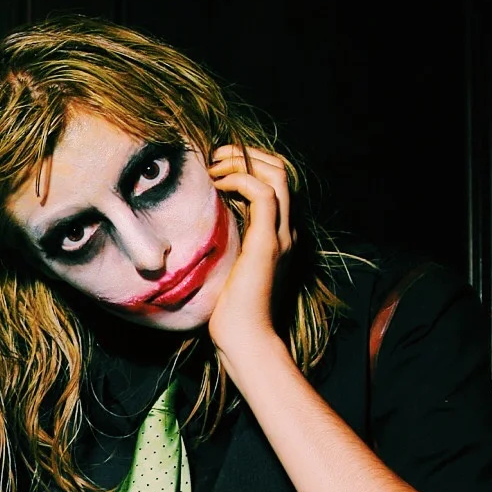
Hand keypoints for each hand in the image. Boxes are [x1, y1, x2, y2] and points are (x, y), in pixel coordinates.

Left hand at [203, 145, 294, 366]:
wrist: (245, 337)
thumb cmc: (230, 309)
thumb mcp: (228, 264)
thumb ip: (227, 241)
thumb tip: (204, 222)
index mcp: (280, 234)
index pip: (276, 182)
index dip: (250, 164)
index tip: (218, 166)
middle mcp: (287, 231)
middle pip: (282, 170)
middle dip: (247, 155)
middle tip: (215, 157)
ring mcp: (282, 235)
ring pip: (277, 175)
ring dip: (243, 161)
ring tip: (214, 166)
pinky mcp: (269, 243)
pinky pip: (264, 194)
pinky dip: (241, 180)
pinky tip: (217, 186)